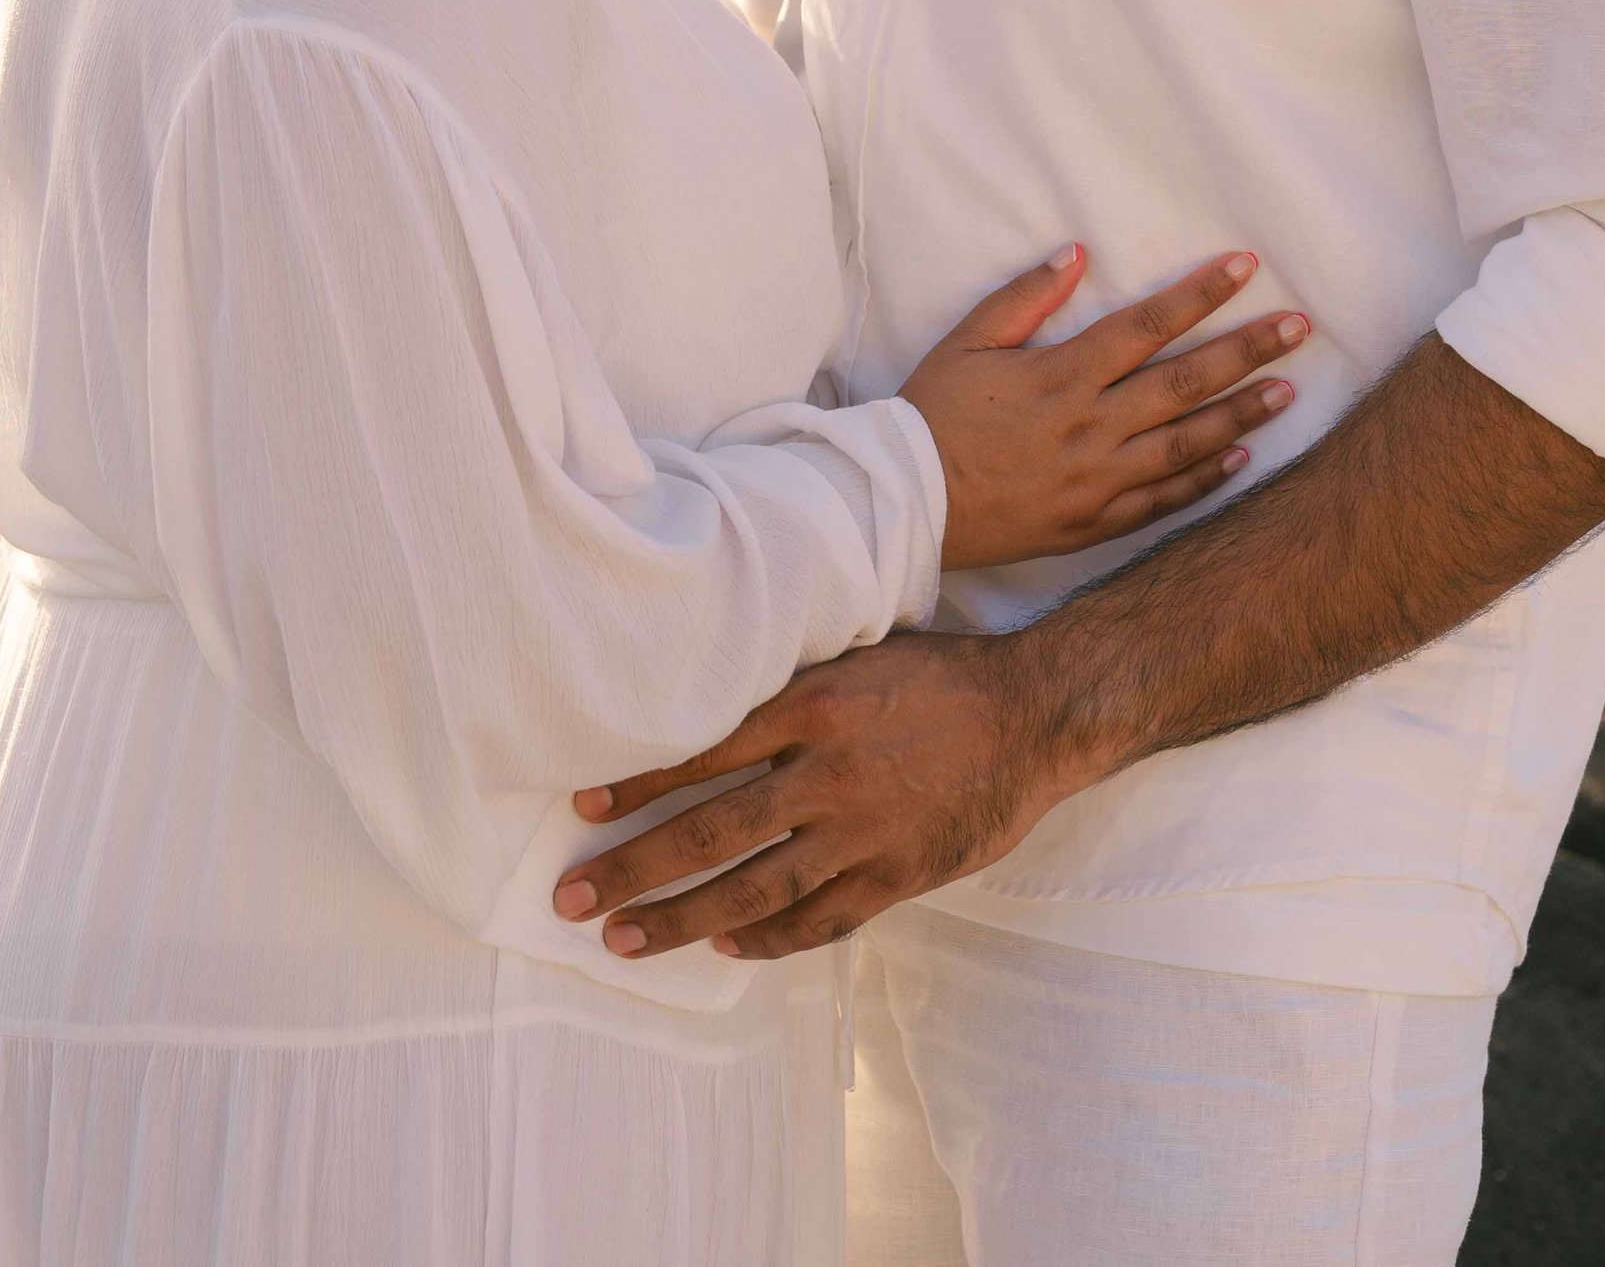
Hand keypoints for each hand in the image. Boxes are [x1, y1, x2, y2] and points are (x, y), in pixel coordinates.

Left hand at [553, 627, 1058, 962]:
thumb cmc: (937, 677)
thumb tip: (706, 700)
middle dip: (633, 867)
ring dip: (680, 920)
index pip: (701, 750)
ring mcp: (862, 833)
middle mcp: (828, 772)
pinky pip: (819, 920)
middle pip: (710, 831)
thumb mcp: (855, 656)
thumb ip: (788, 688)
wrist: (1032, 715)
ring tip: (624, 941)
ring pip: (752, 890)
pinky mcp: (897, 876)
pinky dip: (768, 940)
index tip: (581, 805)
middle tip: (572, 897)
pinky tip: (726, 949)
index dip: (637, 780)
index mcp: (813, 704)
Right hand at [901, 245, 1306, 567]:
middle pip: (1186, 381)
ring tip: (1288, 389)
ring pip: (1188, 442)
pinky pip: (1164, 500)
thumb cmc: (932, 413)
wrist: (907, 503)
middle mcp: (1092, 426)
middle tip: (1299, 328)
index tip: (1245, 267)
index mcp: (1063, 375)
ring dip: (1242, 413)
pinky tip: (1242, 459)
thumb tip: (1077, 252)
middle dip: (1248, 350)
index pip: (1148, 324)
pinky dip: (1206, 480)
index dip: (1201, 293)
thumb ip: (1024, 296)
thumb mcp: (967, 341)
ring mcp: (1099, 479)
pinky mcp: (1096, 522)